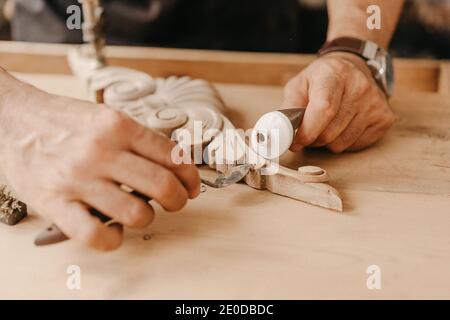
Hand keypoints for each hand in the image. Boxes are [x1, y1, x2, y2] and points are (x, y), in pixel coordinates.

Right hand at [0, 82, 199, 250]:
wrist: (12, 119)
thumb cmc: (63, 121)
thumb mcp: (106, 117)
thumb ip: (139, 139)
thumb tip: (175, 164)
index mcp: (118, 126)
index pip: (172, 156)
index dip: (191, 177)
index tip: (192, 186)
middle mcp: (101, 151)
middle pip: (162, 186)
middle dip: (178, 201)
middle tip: (175, 202)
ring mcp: (78, 179)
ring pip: (136, 213)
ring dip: (146, 218)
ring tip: (140, 212)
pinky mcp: (55, 203)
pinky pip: (95, 234)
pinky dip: (113, 240)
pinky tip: (114, 231)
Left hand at [283, 52, 396, 152]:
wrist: (354, 68)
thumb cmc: (321, 79)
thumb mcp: (299, 85)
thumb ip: (288, 107)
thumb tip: (279, 132)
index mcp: (334, 74)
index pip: (324, 109)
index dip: (307, 131)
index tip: (295, 141)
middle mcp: (359, 87)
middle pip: (329, 132)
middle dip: (312, 140)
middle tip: (307, 133)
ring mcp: (375, 104)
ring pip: (341, 143)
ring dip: (326, 142)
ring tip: (325, 127)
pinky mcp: (384, 119)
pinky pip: (355, 145)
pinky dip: (343, 142)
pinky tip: (342, 126)